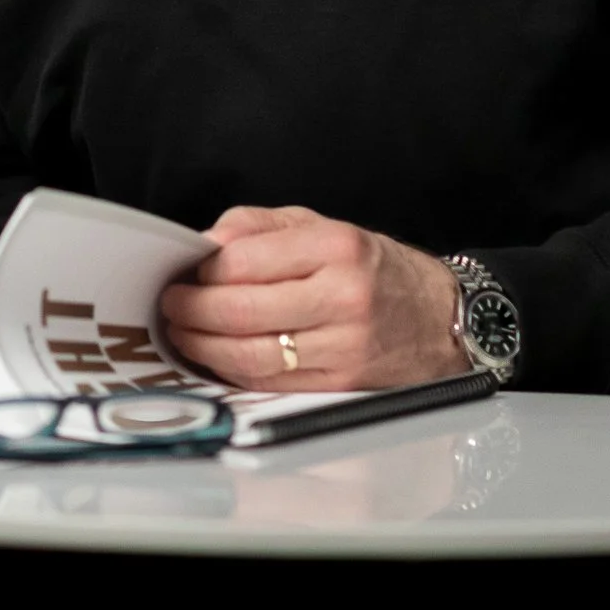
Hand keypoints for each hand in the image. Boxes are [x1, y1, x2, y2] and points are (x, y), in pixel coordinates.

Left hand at [157, 205, 463, 390]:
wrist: (439, 316)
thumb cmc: (371, 268)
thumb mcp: (319, 225)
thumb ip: (256, 227)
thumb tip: (202, 245)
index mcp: (335, 248)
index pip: (244, 261)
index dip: (200, 270)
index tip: (181, 272)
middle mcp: (342, 298)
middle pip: (241, 312)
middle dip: (191, 311)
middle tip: (170, 305)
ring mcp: (344, 346)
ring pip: (251, 355)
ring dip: (202, 347)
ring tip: (183, 333)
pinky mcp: (341, 384)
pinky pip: (270, 383)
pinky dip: (233, 372)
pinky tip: (216, 357)